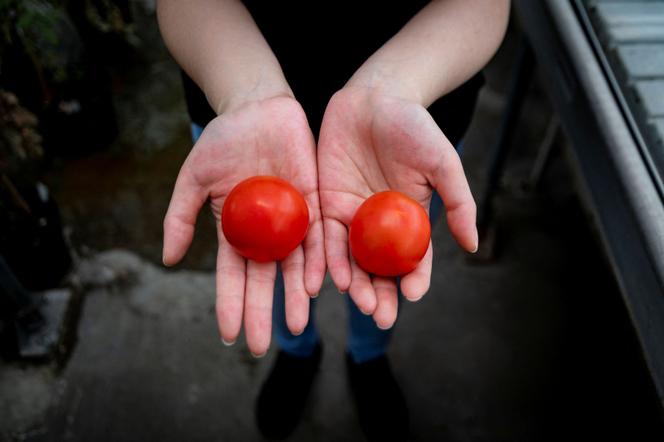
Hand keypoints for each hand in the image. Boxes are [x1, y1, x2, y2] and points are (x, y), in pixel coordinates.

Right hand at [163, 96, 324, 355]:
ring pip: (295, 266)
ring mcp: (291, 220)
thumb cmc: (222, 140)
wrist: (257, 108)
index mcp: (236, 231)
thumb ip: (180, 217)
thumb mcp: (192, 178)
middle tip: (258, 347)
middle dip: (261, 313)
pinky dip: (319, 261)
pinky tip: (317, 285)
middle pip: (263, 280)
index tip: (227, 335)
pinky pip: (319, 237)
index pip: (231, 276)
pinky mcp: (315, 202)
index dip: (229, 304)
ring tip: (296, 326)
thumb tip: (167, 259)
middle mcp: (265, 233)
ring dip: (295, 297)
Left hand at [318, 86, 477, 328]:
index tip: (413, 295)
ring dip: (355, 284)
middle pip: (380, 268)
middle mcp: (381, 225)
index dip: (415, 279)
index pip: (414, 259)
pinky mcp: (326, 204)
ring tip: (358, 303)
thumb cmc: (414, 127)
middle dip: (381, 294)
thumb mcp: (443, 163)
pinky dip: (327, 259)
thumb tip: (473, 245)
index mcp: (410, 219)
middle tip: (380, 316)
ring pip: (352, 260)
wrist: (374, 97)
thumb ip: (458, 202)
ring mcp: (352, 217)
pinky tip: (328, 279)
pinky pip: (324, 237)